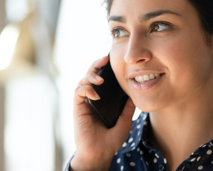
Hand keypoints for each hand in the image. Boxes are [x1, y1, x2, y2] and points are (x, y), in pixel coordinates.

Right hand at [70, 56, 134, 170]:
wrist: (100, 153)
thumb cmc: (111, 140)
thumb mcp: (125, 121)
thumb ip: (128, 107)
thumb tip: (134, 93)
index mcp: (102, 100)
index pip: (101, 80)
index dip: (104, 69)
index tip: (112, 61)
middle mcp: (92, 99)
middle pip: (90, 75)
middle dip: (96, 65)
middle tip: (104, 59)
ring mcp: (84, 103)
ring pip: (82, 81)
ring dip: (90, 76)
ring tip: (100, 79)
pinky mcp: (78, 108)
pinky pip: (78, 93)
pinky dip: (86, 89)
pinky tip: (95, 93)